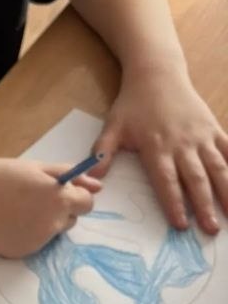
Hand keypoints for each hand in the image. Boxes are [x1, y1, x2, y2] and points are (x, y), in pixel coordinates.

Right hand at [0, 159, 100, 257]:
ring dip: (44, 222)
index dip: (74, 195)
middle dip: (59, 209)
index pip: (87, 203)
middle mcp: (53, 224)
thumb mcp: (34, 167)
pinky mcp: (22, 253)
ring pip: (53, 232)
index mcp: (59, 199)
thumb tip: (98, 186)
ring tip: (16, 209)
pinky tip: (6, 222)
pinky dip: (26, 234)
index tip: (57, 190)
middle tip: (31, 198)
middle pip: (71, 219)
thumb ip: (69, 175)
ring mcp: (38, 242)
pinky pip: (35, 243)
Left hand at [94, 68, 227, 233]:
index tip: (181, 224)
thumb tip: (89, 179)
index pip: (166, 181)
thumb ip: (101, 153)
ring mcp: (201, 136)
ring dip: (227, 191)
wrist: (157, 73)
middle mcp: (182, 144)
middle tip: (211, 229)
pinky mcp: (213, 128)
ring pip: (218, 167)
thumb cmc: (133, 103)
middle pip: (195, 179)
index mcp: (156, 147)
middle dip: (204, 205)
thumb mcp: (112, 126)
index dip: (174, 203)